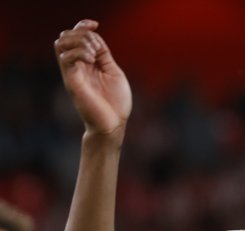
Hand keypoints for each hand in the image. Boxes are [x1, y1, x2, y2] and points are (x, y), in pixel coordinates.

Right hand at [54, 20, 131, 136]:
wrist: (114, 124)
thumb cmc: (116, 103)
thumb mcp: (113, 72)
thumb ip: (104, 56)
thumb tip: (95, 38)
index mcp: (87, 63)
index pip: (76, 37)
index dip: (83, 26)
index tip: (95, 24)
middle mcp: (76, 66)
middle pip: (64, 37)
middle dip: (80, 33)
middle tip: (96, 47)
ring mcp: (72, 73)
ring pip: (60, 44)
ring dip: (78, 42)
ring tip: (93, 54)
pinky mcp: (72, 81)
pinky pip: (66, 58)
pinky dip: (79, 52)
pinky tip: (91, 59)